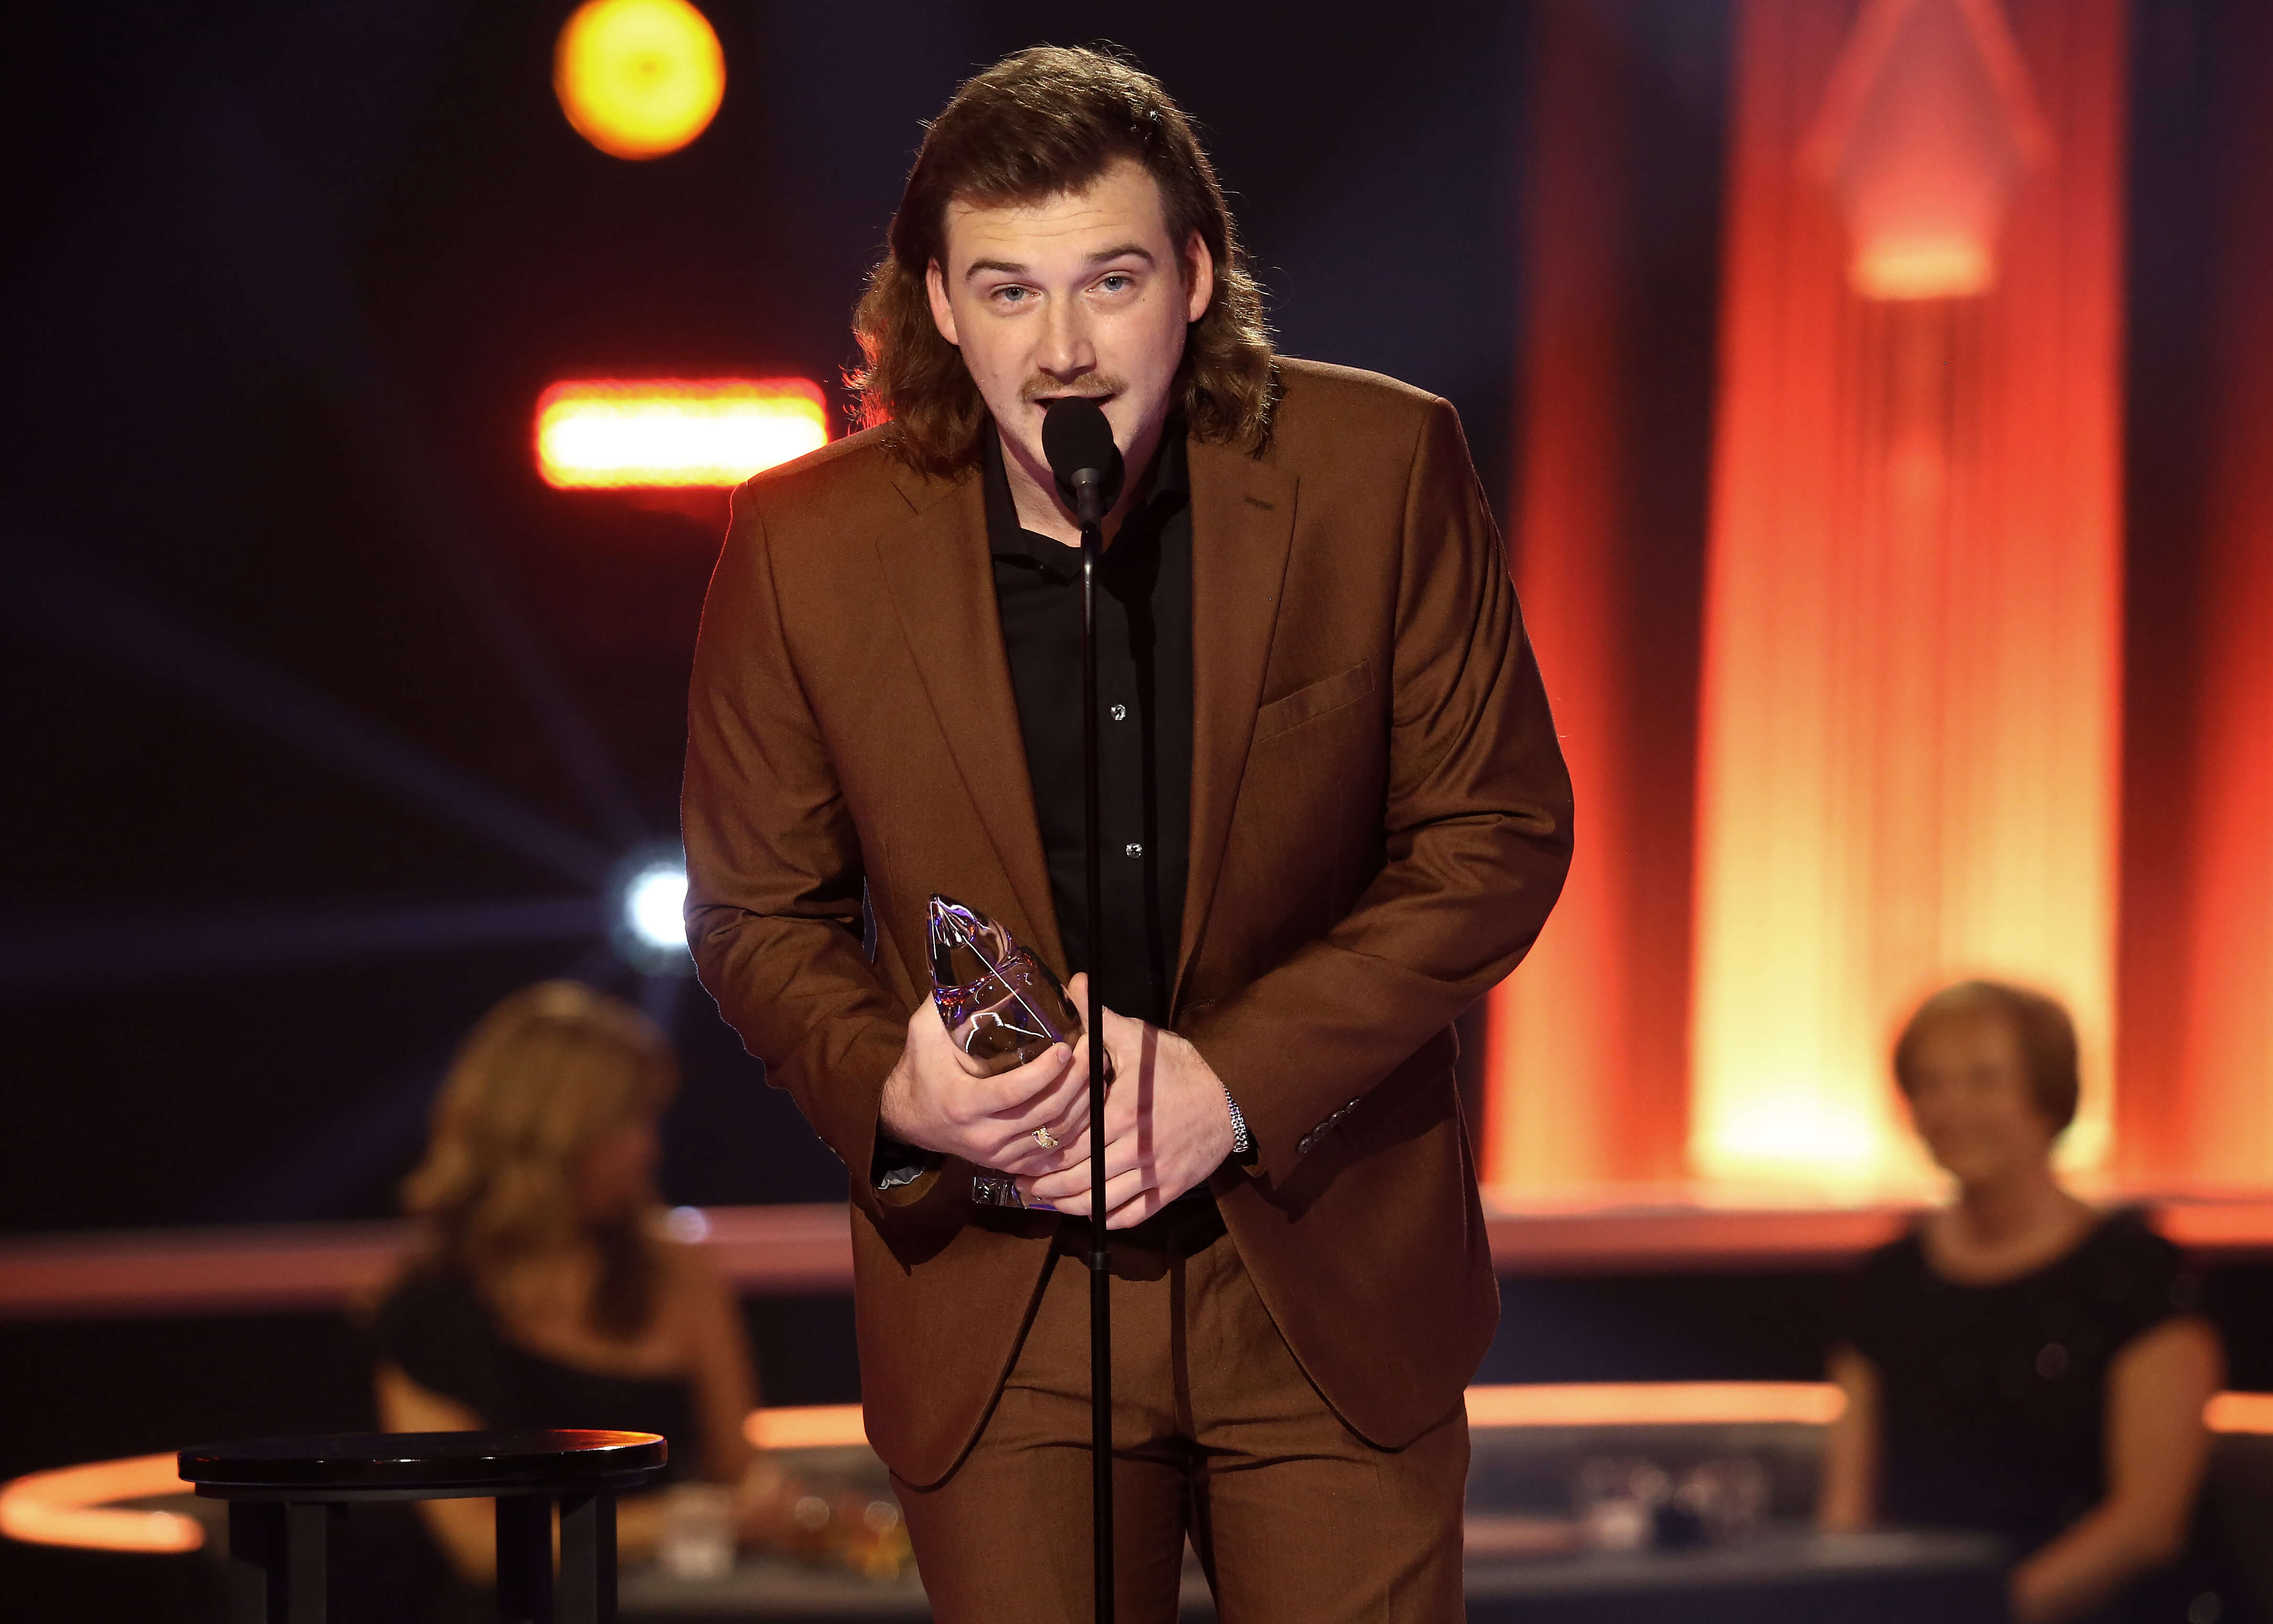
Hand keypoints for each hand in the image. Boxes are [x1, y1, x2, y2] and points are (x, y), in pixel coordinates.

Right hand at [877, 975, 1096, 1177]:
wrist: (910, 1118)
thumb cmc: (922, 1068)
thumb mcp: (925, 1031)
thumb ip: (948, 1000)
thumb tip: (977, 963)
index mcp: (964, 1104)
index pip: (1015, 1091)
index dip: (1046, 1071)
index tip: (1066, 1045)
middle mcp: (983, 1136)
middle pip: (1046, 1111)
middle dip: (1078, 1079)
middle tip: (1093, 1048)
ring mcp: (1000, 1155)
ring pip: (1057, 1132)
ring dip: (1085, 1100)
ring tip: (1098, 1067)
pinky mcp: (1012, 1164)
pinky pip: (1056, 1151)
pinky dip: (1079, 1127)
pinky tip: (1089, 1099)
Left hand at [1022, 1004, 1234, 1225]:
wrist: (1231, 1096)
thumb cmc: (1179, 1067)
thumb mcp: (1139, 1038)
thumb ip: (1100, 1018)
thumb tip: (1073, 982)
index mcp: (1121, 1113)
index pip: (1070, 1143)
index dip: (1040, 1153)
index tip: (1018, 1153)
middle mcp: (1135, 1149)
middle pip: (1079, 1178)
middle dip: (1045, 1185)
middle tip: (1020, 1183)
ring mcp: (1153, 1173)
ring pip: (1101, 1202)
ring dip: (1067, 1206)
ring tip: (1044, 1200)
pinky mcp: (1169, 1188)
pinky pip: (1131, 1214)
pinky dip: (1104, 1218)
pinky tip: (1085, 1212)